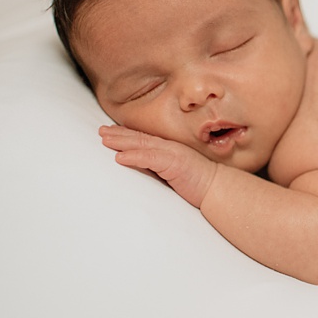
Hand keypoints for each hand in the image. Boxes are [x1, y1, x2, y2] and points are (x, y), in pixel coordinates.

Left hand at [99, 125, 216, 208]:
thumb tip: (142, 171)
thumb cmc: (198, 183)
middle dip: (118, 133)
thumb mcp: (175, 174)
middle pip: (139, 138)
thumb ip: (160, 170)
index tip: (110, 132)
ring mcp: (172, 153)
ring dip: (121, 141)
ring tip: (104, 139)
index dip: (126, 135)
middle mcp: (169, 147)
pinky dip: (134, 156)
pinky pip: (150, 158)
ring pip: (142, 144)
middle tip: (100, 130)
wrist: (218, 187)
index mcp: (169, 149)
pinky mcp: (174, 163)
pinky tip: (120, 157)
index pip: (144, 140)